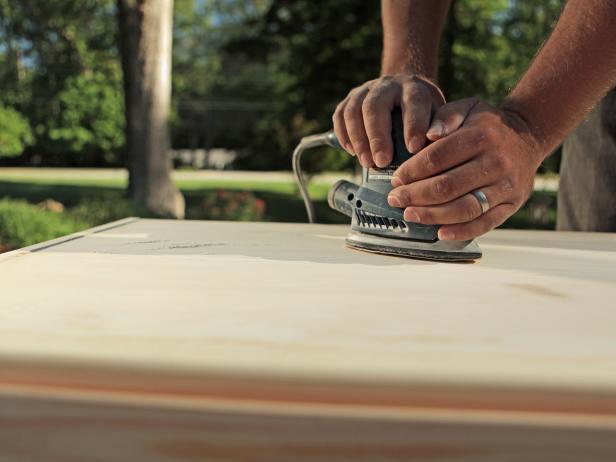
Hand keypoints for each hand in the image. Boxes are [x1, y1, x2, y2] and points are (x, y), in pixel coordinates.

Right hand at [332, 74, 445, 167]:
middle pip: (375, 106)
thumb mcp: (440, 116)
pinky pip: (340, 115)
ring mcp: (366, 89)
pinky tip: (352, 152)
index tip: (413, 149)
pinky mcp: (350, 98)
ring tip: (365, 162)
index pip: (413, 103)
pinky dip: (343, 135)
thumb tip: (437, 144)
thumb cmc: (425, 111)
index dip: (413, 125)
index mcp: (414, 87)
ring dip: (358, 139)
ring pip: (353, 111)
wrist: (406, 91)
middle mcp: (388, 85)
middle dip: (377, 136)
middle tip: (381, 162)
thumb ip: (442, 128)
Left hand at [386, 98, 544, 240]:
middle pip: (448, 186)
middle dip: (415, 195)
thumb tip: (427, 134)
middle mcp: (496, 162)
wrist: (528, 137)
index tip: (396, 179)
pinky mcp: (511, 204)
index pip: (438, 157)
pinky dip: (462, 231)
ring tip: (410, 214)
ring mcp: (505, 186)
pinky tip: (440, 233)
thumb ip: (446, 117)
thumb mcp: (469, 108)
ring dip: (433, 215)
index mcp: (482, 136)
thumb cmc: (488, 125)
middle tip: (396, 199)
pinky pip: (485, 223)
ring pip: (464, 208)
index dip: (412, 171)